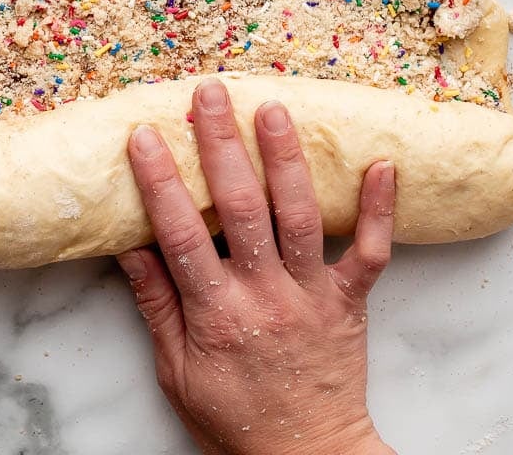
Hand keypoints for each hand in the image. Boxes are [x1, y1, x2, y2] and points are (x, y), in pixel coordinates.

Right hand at [117, 79, 396, 454]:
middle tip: (210, 94)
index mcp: (217, 314)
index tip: (144, 136)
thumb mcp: (176, 371)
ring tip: (274, 108)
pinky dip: (380, 210)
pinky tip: (381, 163)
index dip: (162, 182)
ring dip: (287, 159)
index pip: (182, 236)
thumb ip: (157, 306)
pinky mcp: (350, 303)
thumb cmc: (234, 418)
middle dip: (223, 146)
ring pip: (302, 217)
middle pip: (243, 210)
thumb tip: (130, 247)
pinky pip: (371, 254)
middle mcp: (266, 296)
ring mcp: (312, 296)